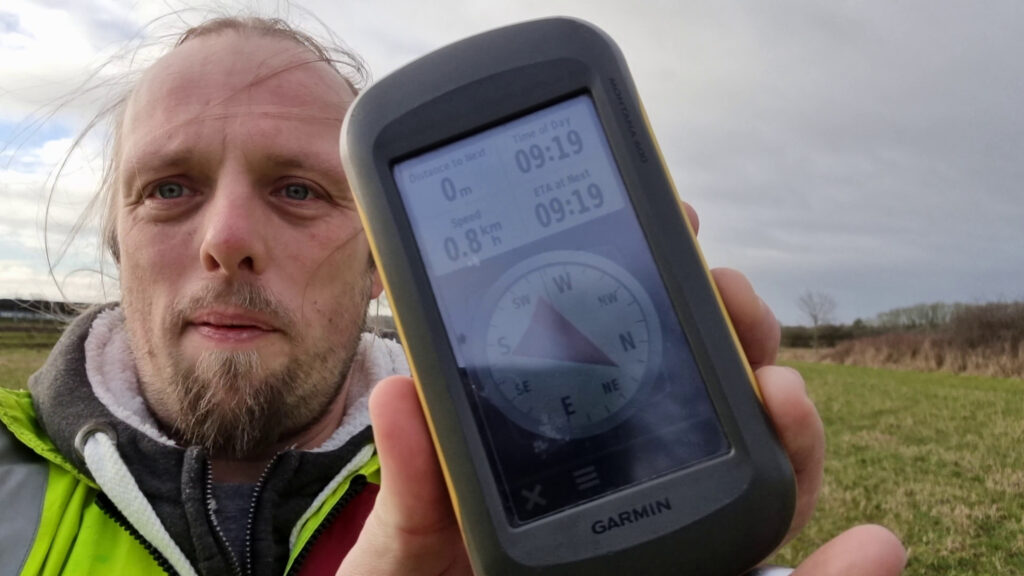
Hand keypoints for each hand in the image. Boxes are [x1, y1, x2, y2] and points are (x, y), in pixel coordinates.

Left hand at [338, 204, 905, 575]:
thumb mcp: (414, 547)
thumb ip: (415, 486)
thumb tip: (397, 396)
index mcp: (551, 438)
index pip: (606, 341)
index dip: (644, 270)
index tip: (671, 214)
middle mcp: (621, 461)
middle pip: (693, 372)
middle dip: (725, 316)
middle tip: (724, 286)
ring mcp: (667, 505)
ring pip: (750, 435)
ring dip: (781, 396)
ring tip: (779, 390)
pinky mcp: (708, 559)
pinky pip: (770, 518)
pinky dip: (804, 487)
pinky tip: (850, 504)